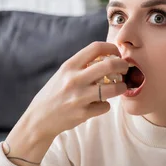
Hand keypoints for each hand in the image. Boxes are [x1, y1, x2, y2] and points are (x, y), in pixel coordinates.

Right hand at [5, 42, 127, 165]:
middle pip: (109, 65)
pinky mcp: (83, 113)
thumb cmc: (55, 93)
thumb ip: (82, 65)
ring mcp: (79, 97)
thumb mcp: (63, 74)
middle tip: (125, 69)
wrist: (39, 118)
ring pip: (113, 88)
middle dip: (123, 65)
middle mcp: (74, 79)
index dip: (112, 48)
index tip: (118, 53)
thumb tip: (108, 57)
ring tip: (120, 87)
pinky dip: (106, 105)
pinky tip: (99, 105)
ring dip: (121, 87)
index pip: (96, 47)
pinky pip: (105, 106)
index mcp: (69, 66)